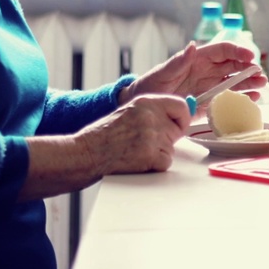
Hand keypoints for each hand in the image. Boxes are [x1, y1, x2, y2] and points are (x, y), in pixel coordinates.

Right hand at [77, 94, 192, 174]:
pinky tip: (137, 162)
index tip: (178, 126)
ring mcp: (151, 135)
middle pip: (178, 130)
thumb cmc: (103, 136)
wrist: (85, 153)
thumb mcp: (129, 112)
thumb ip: (152, 112)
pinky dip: (155, 167)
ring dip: (159, 154)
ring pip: (172, 149)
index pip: (181, 106)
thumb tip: (179, 118)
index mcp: (145, 101)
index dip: (182, 118)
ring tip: (136, 152)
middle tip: (145, 144)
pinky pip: (166, 163)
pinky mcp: (150, 155)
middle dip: (167, 140)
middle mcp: (150, 115)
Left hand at [122, 41, 264, 101]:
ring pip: (234, 82)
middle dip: (248, 68)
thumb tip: (192, 45)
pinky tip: (252, 99)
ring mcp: (209, 87)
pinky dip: (241, 98)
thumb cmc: (150, 86)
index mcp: (198, 59)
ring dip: (249, 83)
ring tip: (261, 86)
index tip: (250, 57)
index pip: (222, 50)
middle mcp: (207, 71)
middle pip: (233, 66)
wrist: (145, 108)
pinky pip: (228, 99)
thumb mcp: (162, 73)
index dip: (238, 51)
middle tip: (260, 75)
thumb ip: (178, 61)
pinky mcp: (208, 103)